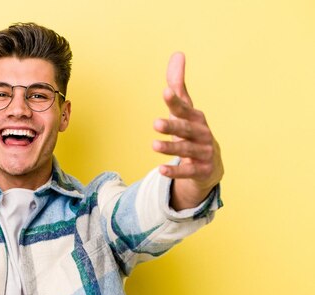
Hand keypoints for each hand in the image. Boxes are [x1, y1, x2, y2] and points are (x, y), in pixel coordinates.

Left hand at [152, 52, 223, 209]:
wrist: (210, 165)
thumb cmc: (192, 132)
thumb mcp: (184, 110)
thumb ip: (177, 85)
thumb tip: (178, 53)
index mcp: (196, 118)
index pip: (184, 108)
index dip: (175, 101)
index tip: (165, 92)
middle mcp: (201, 134)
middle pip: (186, 130)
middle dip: (172, 126)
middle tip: (155, 123)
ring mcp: (203, 153)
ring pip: (186, 150)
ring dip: (170, 148)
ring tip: (153, 145)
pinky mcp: (201, 171)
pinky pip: (187, 172)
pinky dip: (174, 171)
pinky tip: (160, 170)